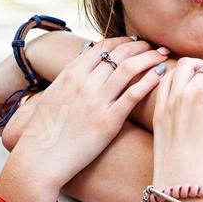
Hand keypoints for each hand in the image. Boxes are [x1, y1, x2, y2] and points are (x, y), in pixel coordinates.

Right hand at [0, 33, 159, 152]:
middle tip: (155, 46)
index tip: (135, 42)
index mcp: (70, 74)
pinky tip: (162, 75)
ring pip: (129, 68)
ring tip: (163, 55)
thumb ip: (65, 84)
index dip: (122, 41)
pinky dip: (150, 81)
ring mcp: (96, 101)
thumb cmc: (42, 134)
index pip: (101, 47)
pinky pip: (134, 94)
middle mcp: (84, 83)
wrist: (38, 160)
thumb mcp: (49, 98)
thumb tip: (73, 75)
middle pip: (119, 53)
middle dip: (141, 46)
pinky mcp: (108, 121)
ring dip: (150, 57)